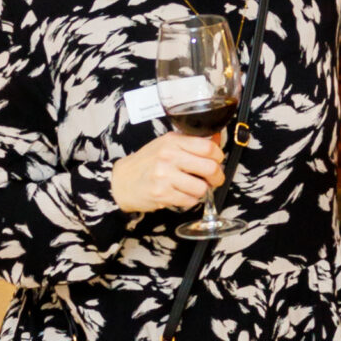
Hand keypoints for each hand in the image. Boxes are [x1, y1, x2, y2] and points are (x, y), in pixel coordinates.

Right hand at [109, 130, 224, 214]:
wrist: (121, 181)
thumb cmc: (146, 163)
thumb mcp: (166, 145)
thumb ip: (190, 143)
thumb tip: (217, 140)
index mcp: (172, 141)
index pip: (208, 147)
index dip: (218, 157)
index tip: (217, 162)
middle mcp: (168, 156)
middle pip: (210, 168)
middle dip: (217, 177)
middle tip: (213, 180)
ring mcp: (164, 175)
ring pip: (202, 188)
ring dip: (201, 191)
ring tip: (192, 188)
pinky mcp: (162, 193)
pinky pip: (190, 200)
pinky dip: (189, 200)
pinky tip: (181, 194)